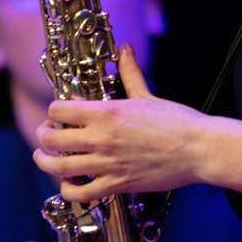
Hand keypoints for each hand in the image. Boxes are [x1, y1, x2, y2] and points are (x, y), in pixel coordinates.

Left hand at [32, 43, 209, 201]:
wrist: (199, 149)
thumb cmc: (177, 122)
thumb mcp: (147, 94)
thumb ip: (129, 72)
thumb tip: (125, 48)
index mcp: (106, 112)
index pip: (58, 110)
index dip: (54, 111)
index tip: (59, 114)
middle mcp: (101, 138)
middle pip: (51, 139)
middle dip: (43, 136)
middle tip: (47, 134)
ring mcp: (108, 163)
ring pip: (59, 167)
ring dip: (46, 162)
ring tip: (45, 158)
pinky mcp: (117, 184)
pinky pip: (81, 193)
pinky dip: (68, 189)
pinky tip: (69, 183)